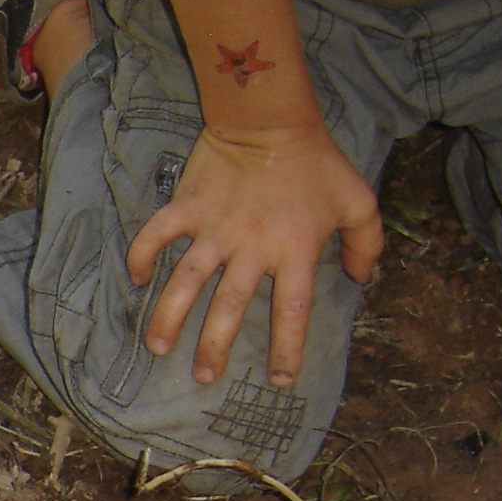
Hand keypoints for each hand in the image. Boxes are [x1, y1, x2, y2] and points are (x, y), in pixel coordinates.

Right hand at [128, 122, 383, 389]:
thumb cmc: (318, 161)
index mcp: (295, 251)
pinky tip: (134, 279)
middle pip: (230, 309)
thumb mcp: (358, 199)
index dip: (287, 351)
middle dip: (214, 347)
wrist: (272, 119)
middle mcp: (252, 248)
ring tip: (156, 347)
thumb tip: (363, 278)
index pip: (292, 312)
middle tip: (203, 376)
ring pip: (186, 283)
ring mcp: (215, 230)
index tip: (279, 381)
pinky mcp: (189, 208)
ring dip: (169, 317)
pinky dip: (141, 256)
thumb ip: (367, 242)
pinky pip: (157, 236)